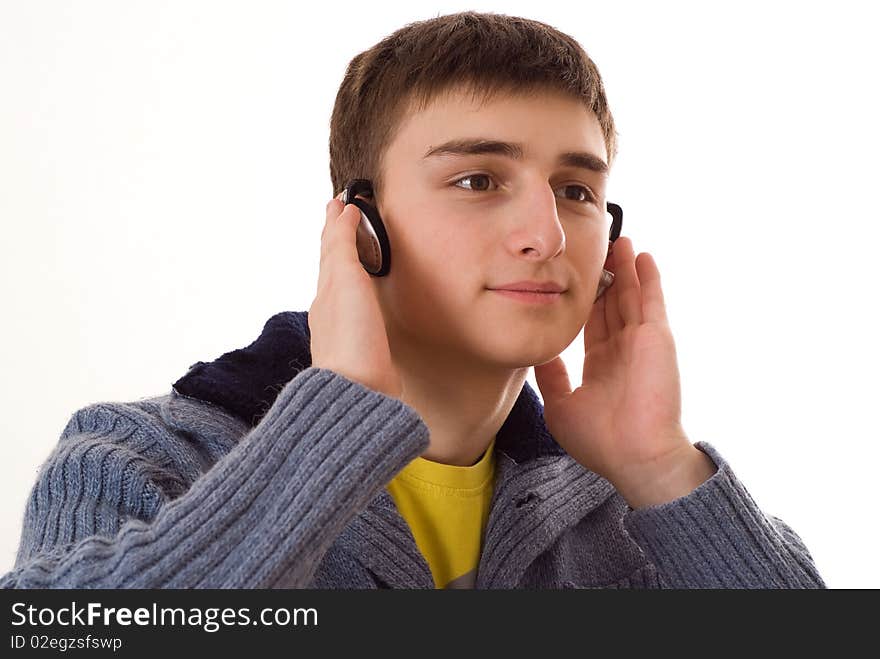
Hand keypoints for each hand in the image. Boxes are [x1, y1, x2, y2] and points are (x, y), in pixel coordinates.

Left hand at [308, 194, 401, 398]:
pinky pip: (358, 309)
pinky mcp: (362, 349)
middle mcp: (330, 309)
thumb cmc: (353, 341)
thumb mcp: (345, 282)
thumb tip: (343, 212)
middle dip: (339, 239)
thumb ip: (343, 246)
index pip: (330, 246)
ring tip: (355, 250)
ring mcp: (345, 330)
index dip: (336, 222)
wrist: (357, 394)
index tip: (341, 200)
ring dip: (348, 264)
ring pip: (343, 287)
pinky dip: (360, 291)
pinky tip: (365, 299)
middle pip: (333, 265)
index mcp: (326, 290)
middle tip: (344, 216)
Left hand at [533, 236, 701, 499]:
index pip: (591, 322)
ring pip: (630, 294)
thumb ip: (550, 377)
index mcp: (601, 364)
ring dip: (624, 267)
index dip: (583, 299)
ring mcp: (641, 341)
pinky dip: (647, 276)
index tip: (572, 277)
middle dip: (603, 276)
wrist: (635, 456)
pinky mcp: (657, 336)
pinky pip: (651, 299)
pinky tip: (640, 254)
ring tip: (617, 239)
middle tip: (594, 247)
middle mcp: (622, 349)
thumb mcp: (561, 405)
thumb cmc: (600, 440)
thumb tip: (535, 355)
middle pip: (610, 302)